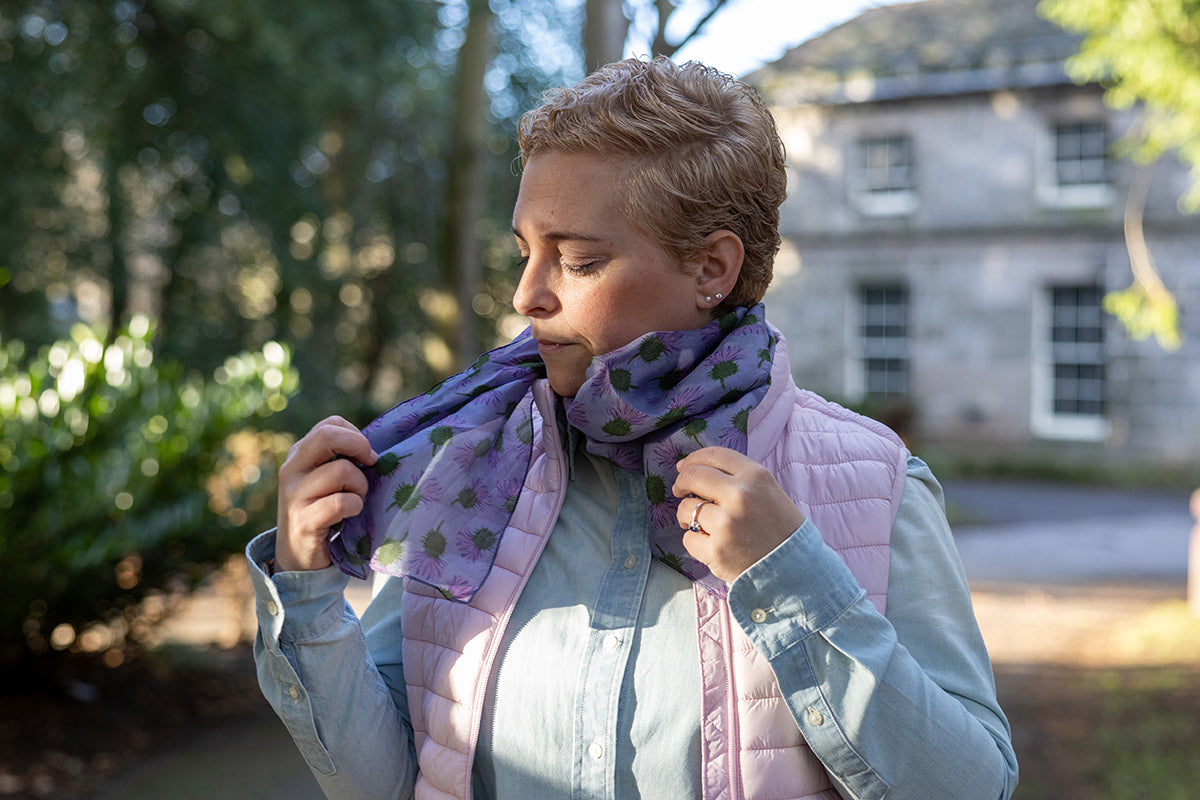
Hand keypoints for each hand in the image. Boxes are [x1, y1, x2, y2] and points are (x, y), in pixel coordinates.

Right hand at [275, 416, 376, 571]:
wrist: (298, 559)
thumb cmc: (321, 513)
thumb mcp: (324, 480)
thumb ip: (339, 459)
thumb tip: (371, 450)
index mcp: (298, 455)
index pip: (330, 424)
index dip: (355, 435)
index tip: (365, 455)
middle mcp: (291, 470)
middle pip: (327, 436)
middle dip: (359, 446)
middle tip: (370, 464)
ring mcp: (294, 496)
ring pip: (342, 471)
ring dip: (360, 486)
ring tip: (356, 499)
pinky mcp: (303, 521)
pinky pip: (342, 502)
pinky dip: (355, 506)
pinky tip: (350, 515)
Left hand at [672, 446, 805, 582]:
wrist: (796, 568)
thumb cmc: (780, 529)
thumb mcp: (768, 490)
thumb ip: (737, 477)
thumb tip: (692, 469)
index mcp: (755, 476)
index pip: (714, 455)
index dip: (693, 459)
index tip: (684, 468)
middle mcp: (740, 495)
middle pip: (692, 476)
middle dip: (681, 482)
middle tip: (681, 491)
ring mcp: (727, 524)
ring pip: (686, 509)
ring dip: (687, 516)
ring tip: (702, 525)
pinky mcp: (716, 550)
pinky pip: (688, 539)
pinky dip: (696, 542)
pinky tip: (711, 544)